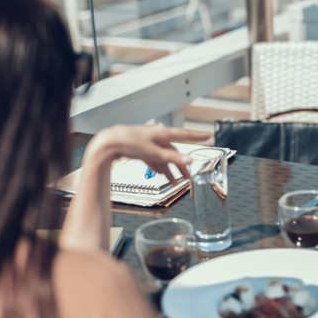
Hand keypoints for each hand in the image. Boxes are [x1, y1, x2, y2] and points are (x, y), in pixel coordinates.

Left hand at [85, 124, 210, 184]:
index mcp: (163, 134)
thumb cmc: (130, 143)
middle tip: (189, 176)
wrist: (109, 143)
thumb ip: (172, 158)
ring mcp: (149, 143)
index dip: (198, 136)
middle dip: (181, 165)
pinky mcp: (140, 148)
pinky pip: (154, 159)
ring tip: (174, 182)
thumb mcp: (154, 153)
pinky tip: (160, 174)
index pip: (185, 135)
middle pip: (174, 151)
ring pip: (164, 157)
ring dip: (169, 169)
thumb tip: (190, 160)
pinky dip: (158, 167)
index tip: (209, 136)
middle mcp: (157, 137)